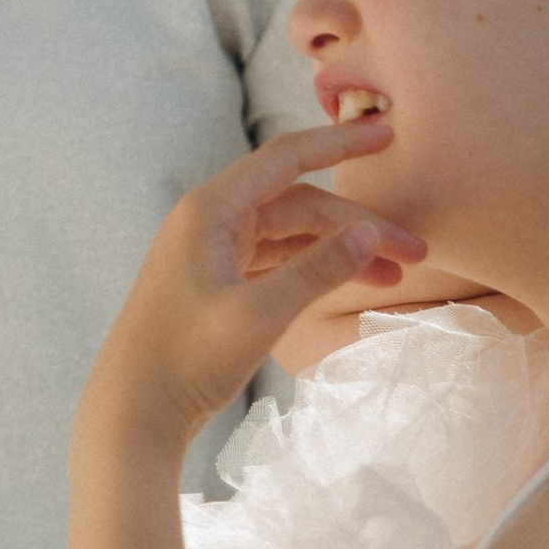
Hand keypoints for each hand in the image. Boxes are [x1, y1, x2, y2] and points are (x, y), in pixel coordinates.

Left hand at [85, 122, 423, 454]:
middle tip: (417, 251)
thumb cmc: (186, 360)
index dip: (340, 143)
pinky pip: (275, 261)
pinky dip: (313, 269)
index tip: (388, 134)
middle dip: (357, 223)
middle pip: (298, 204)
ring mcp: (210, 253)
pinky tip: (350, 284)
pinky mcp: (214, 285)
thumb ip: (318, 270)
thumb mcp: (260, 314)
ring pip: (290, 236)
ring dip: (340, 250)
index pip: (287, 159)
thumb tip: (370, 233)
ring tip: (395, 276)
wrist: (131, 414)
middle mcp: (208, 221)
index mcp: (210, 210)